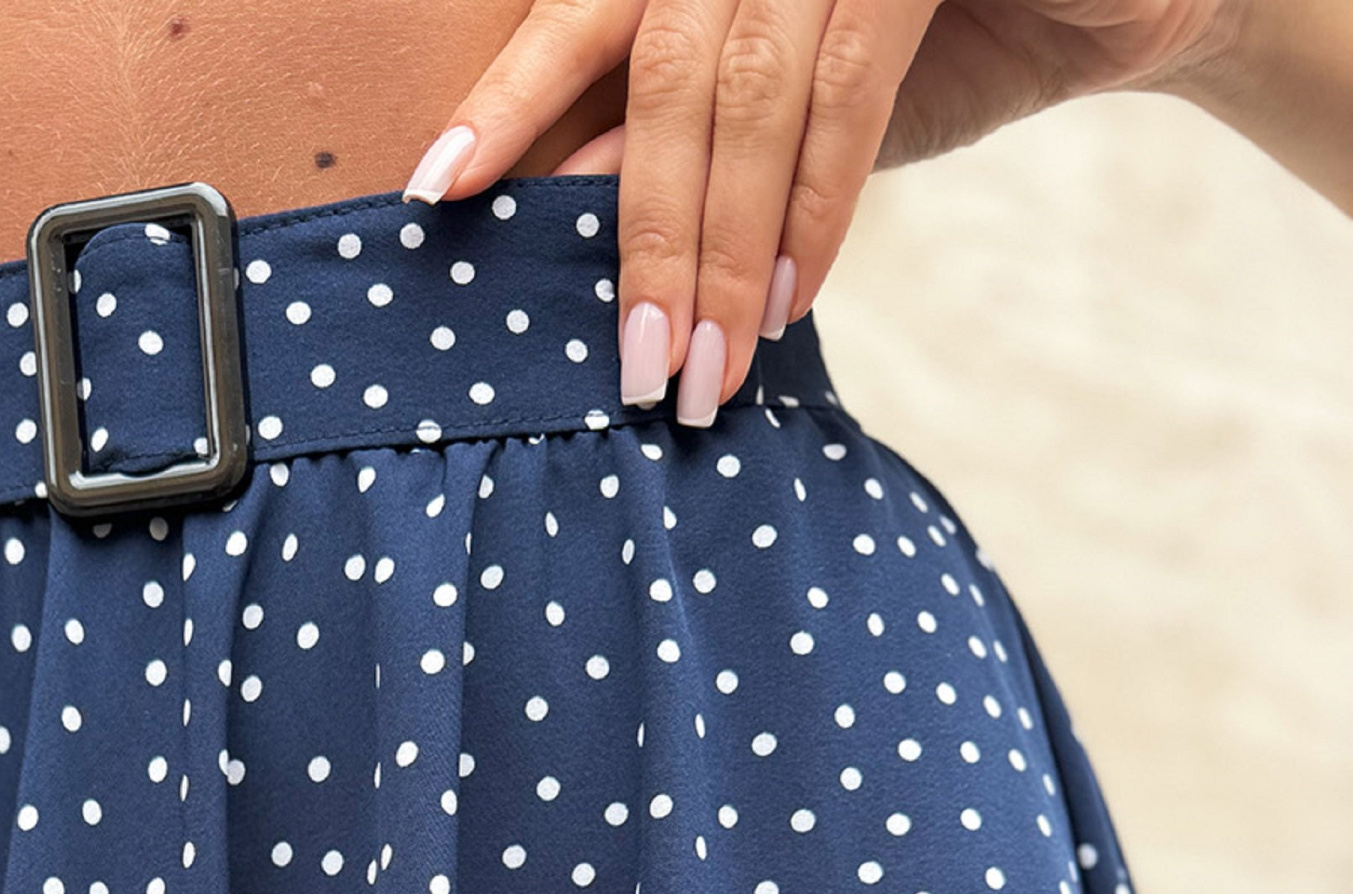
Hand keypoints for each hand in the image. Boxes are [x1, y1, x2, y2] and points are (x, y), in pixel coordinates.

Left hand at [402, 0, 1225, 417]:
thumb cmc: (940, 43)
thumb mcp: (789, 100)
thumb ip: (690, 134)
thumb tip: (563, 205)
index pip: (590, 10)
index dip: (510, 94)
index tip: (439, 193)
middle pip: (666, 68)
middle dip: (647, 235)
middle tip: (638, 368)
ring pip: (751, 84)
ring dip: (728, 247)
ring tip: (711, 370)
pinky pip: (852, 76)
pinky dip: (819, 202)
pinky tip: (795, 298)